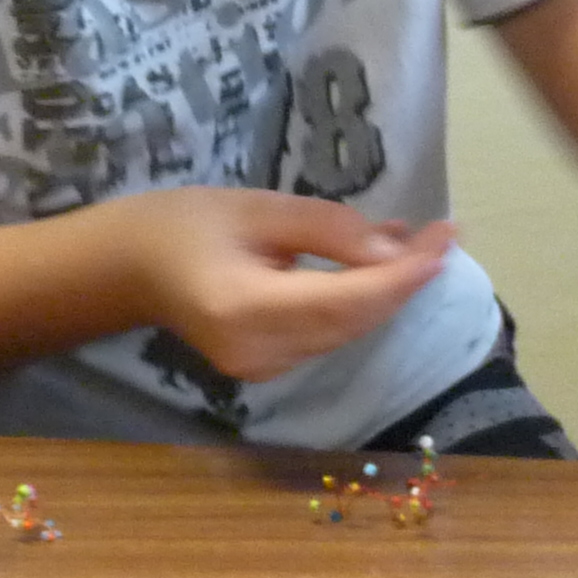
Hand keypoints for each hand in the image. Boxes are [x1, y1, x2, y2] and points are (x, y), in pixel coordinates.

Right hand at [124, 190, 455, 387]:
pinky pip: (329, 334)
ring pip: (348, 329)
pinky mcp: (269, 368)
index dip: (403, 274)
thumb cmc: (184, 225)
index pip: (346, 300)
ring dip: (388, 288)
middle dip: (406, 278)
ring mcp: (263, 368)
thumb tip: (394, 249)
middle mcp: (259, 352)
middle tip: (445, 233)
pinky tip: (380, 263)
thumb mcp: (256, 209)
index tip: (447, 240)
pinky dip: (360, 301)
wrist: (131, 270)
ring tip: (422, 242)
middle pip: (354, 319)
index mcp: (245, 309)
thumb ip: (326, 229)